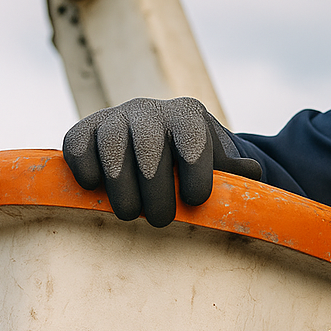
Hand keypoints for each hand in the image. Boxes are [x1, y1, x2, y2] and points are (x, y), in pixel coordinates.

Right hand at [63, 97, 261, 226]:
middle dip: (156, 187)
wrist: (155, 140)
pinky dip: (84, 166)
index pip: (192, 136)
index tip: (196, 199)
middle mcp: (149, 110)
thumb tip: (252, 172)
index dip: (195, 169)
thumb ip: (233, 170)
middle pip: (150, 145)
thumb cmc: (191, 160)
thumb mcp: (215, 161)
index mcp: (187, 115)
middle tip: (161, 220)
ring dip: (120, 184)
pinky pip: (77, 144)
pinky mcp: (83, 129)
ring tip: (130, 214)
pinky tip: (96, 188)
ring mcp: (113, 117)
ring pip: (112, 145)